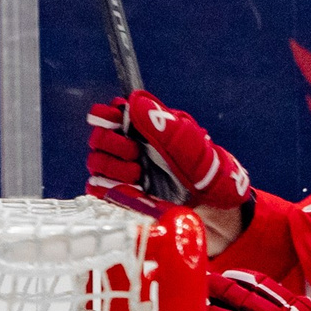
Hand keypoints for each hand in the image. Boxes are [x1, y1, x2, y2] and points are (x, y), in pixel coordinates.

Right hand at [86, 91, 252, 212]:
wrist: (214, 210)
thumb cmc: (206, 172)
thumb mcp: (190, 145)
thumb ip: (162, 123)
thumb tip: (134, 100)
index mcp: (143, 129)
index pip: (110, 114)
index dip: (106, 115)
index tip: (117, 121)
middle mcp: (130, 149)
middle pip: (97, 138)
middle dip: (112, 144)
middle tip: (134, 153)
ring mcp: (123, 174)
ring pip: (96, 163)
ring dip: (113, 168)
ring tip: (138, 176)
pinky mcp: (120, 198)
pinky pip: (97, 190)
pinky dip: (109, 189)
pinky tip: (132, 190)